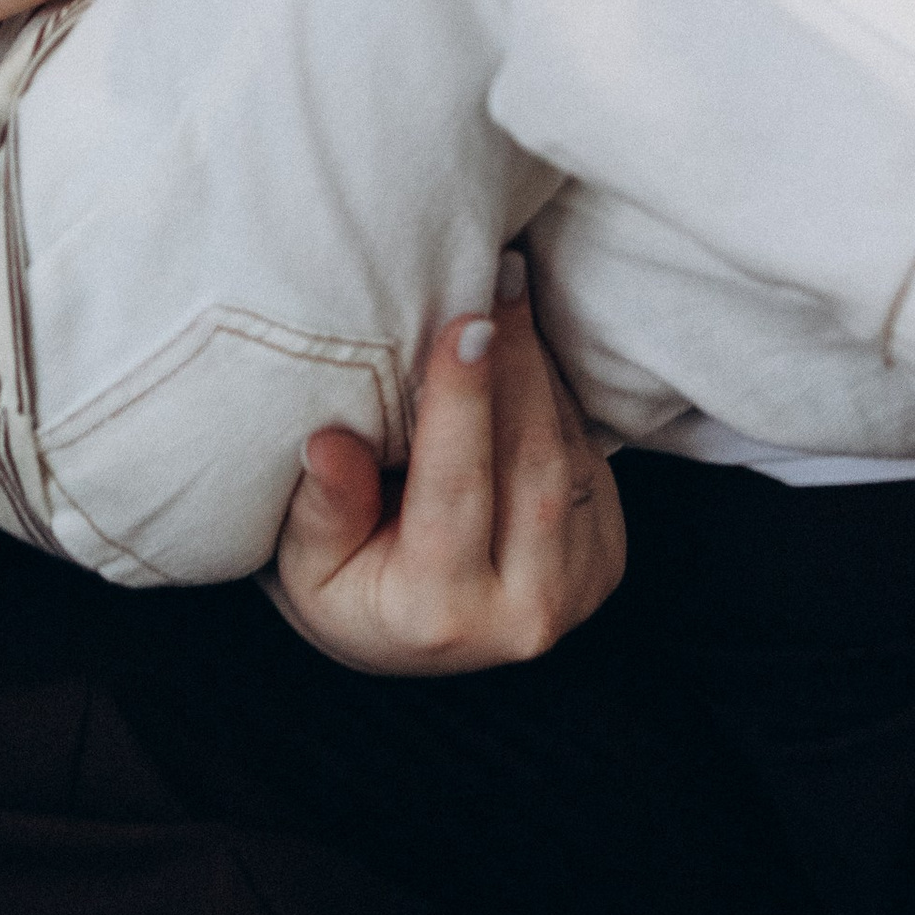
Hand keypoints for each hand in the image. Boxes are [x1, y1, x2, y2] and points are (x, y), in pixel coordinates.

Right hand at [269, 289, 624, 674]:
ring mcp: (578, 588)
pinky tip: (521, 353)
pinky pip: (586, 459)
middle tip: (499, 276)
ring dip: (540, 370)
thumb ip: (324, 507)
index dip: (464, 405)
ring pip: (568, 455)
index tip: (468, 322)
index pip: (456, 492)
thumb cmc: (347, 585)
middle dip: (517, 362)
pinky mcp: (607, 559)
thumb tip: (330, 442)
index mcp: (440, 614)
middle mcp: (524, 611)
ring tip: (509, 295)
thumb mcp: (307, 563)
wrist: (414, 638)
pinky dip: (555, 399)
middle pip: (530, 464)